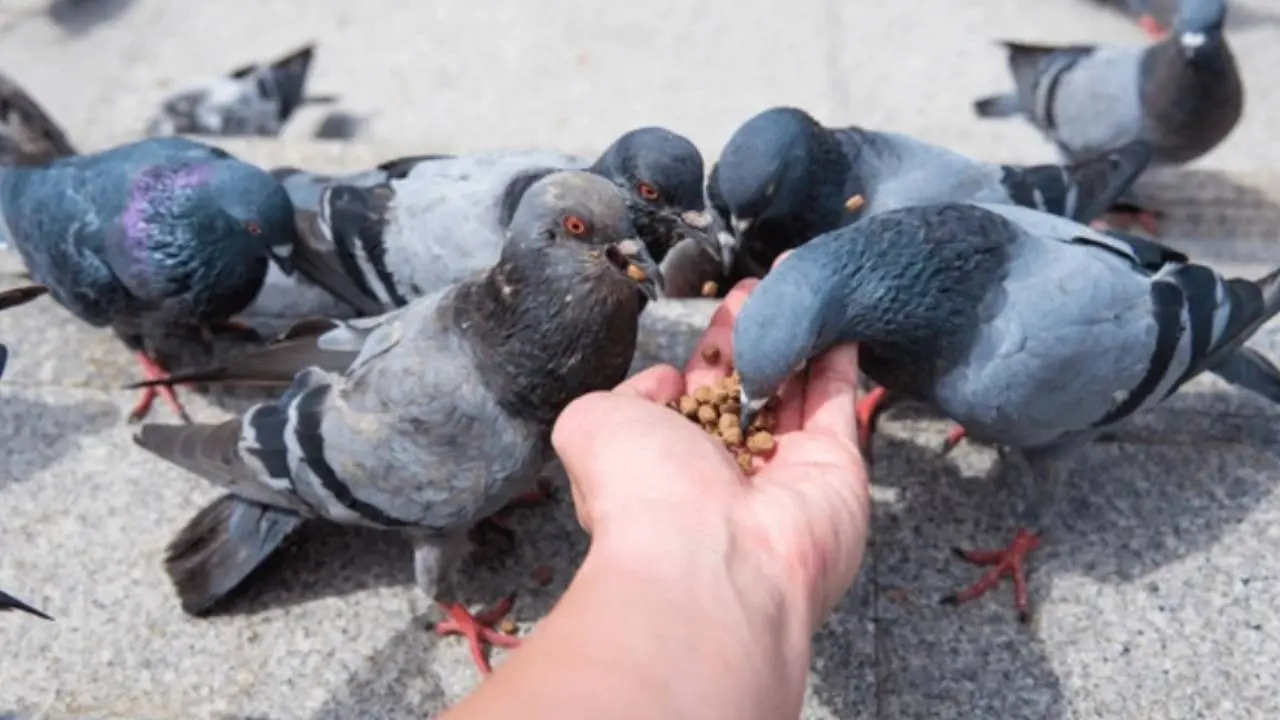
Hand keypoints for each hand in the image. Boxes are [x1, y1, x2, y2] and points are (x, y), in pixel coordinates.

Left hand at [552, 277, 870, 630]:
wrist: (707, 561)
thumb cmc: (640, 495)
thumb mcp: (592, 425)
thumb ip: (626, 395)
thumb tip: (666, 380)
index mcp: (674, 459)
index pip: (701, 390)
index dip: (716, 344)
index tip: (731, 301)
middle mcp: (731, 468)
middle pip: (753, 385)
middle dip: (761, 332)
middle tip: (770, 283)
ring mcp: (787, 470)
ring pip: (797, 387)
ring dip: (802, 332)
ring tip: (805, 280)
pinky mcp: (836, 468)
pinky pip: (838, 401)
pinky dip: (840, 357)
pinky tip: (837, 312)